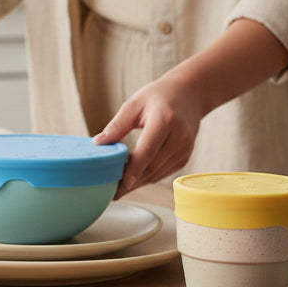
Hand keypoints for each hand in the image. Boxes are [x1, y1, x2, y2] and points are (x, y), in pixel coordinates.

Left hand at [93, 74, 203, 197]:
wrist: (189, 94)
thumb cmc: (158, 97)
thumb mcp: (134, 104)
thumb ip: (117, 125)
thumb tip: (98, 143)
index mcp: (165, 120)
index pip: (149, 150)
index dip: (135, 168)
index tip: (121, 184)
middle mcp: (179, 137)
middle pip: (152, 166)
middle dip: (131, 182)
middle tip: (110, 192)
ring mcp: (185, 149)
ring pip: (158, 173)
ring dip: (138, 183)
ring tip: (117, 189)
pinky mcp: (185, 157)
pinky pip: (163, 173)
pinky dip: (147, 178)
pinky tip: (132, 180)